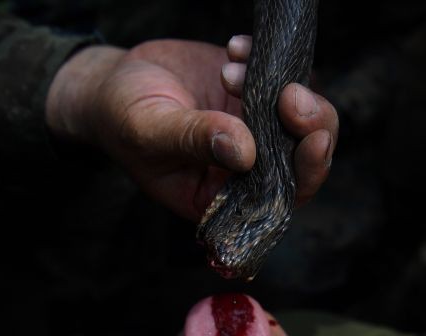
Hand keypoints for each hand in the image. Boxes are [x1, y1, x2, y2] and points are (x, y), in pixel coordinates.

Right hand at [46, 37, 337, 220]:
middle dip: (310, 123)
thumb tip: (245, 151)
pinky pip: (282, 75)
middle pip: (304, 153)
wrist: (113, 84)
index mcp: (224, 195)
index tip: (312, 138)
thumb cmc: (121, 119)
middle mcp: (248, 167)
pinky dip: (264, 57)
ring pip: (302, 115)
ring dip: (282, 86)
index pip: (284, 195)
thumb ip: (195, 140)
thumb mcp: (150, 131)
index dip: (307, 171)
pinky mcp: (255, 92)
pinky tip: (232, 50)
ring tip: (230, 70)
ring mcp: (255, 128)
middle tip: (291, 94)